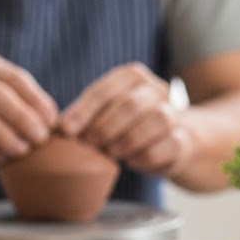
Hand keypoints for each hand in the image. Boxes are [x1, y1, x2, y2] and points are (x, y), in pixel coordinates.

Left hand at [59, 62, 190, 176]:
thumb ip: (86, 117)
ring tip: (111, 153)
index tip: (66, 130)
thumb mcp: (108, 114)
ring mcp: (176, 113)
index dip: (83, 110)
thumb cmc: (131, 127)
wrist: (176, 141)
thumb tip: (54, 131)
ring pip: (156, 119)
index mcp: (133, 77)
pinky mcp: (185, 139)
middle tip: (89, 145)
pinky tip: (132, 162)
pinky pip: (170, 144)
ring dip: (128, 139)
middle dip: (104, 127)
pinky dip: (147, 155)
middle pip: (130, 104)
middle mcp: (157, 89)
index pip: (105, 89)